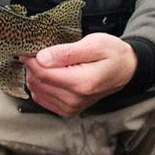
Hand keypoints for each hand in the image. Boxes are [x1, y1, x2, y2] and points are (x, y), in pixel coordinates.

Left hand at [23, 33, 137, 116]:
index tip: (28, 48)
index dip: (30, 59)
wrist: (126, 69)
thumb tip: (41, 58)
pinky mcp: (68, 110)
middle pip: (37, 82)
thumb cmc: (112, 53)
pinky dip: (40, 85)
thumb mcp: (93, 44)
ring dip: (35, 75)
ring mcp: (71, 107)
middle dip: (32, 66)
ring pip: (37, 90)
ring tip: (47, 62)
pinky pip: (42, 98)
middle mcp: (75, 99)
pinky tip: (49, 74)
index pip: (42, 73)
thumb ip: (66, 52)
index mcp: (81, 83)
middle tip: (39, 52)